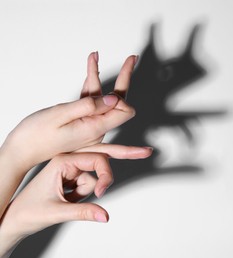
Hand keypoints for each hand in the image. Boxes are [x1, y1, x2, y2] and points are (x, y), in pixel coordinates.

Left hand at [0, 151, 150, 257]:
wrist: (16, 218)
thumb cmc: (29, 211)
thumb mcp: (57, 212)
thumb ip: (84, 212)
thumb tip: (106, 215)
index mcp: (62, 161)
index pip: (96, 159)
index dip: (105, 176)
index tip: (102, 193)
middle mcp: (68, 160)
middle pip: (102, 157)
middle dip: (120, 159)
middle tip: (145, 151)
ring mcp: (71, 167)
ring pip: (96, 174)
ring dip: (90, 190)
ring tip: (69, 199)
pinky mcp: (72, 175)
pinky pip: (89, 182)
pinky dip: (85, 193)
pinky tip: (69, 198)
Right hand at [1, 54, 137, 172]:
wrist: (22, 149)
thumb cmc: (36, 134)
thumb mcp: (60, 115)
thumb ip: (88, 106)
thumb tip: (114, 99)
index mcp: (95, 127)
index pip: (124, 112)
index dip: (121, 97)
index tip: (109, 87)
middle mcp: (97, 128)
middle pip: (118, 102)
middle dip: (124, 78)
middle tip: (132, 58)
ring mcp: (91, 125)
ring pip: (102, 99)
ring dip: (98, 76)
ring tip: (94, 55)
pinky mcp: (82, 122)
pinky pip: (91, 102)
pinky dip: (89, 85)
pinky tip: (90, 69)